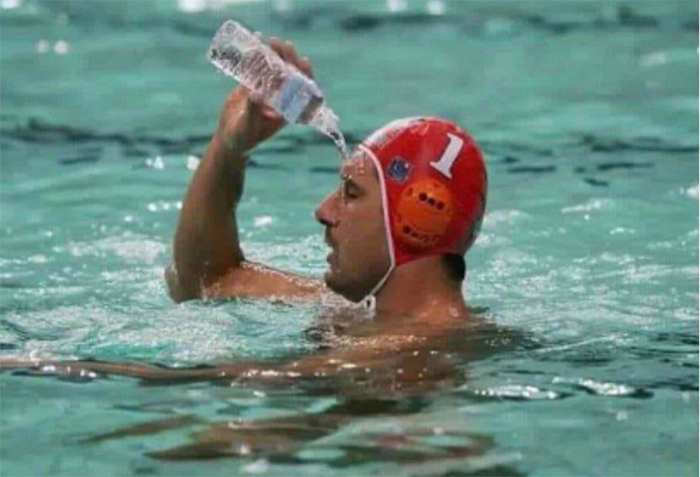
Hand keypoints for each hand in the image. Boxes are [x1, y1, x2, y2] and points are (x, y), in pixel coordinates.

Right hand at [215, 37, 314, 154]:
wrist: (229, 137)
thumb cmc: (244, 138)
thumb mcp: (249, 125)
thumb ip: (253, 110)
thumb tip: (256, 93)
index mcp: (287, 109)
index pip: (302, 90)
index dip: (305, 75)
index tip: (304, 62)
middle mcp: (280, 98)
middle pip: (289, 75)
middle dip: (289, 59)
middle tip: (286, 45)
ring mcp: (266, 89)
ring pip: (273, 68)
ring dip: (274, 54)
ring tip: (272, 40)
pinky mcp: (252, 83)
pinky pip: (256, 67)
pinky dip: (256, 55)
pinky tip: (256, 40)